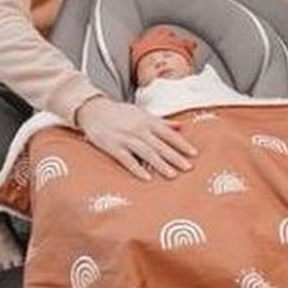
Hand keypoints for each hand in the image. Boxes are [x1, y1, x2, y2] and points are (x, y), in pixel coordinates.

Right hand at [75, 96, 197, 180]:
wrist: (94, 110)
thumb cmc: (120, 113)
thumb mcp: (142, 113)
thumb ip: (161, 122)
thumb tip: (180, 126)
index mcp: (147, 120)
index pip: (168, 133)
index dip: (182, 143)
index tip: (193, 153)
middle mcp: (138, 129)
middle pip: (160, 145)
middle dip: (175, 156)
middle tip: (188, 167)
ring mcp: (125, 138)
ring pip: (146, 153)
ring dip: (160, 164)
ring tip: (173, 175)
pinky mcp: (113, 147)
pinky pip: (127, 160)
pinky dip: (137, 169)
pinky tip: (147, 177)